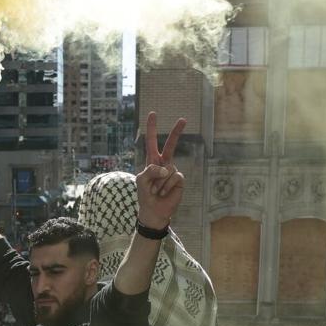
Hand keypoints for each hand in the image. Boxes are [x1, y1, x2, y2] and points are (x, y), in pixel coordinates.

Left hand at [136, 111, 186, 229]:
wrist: (154, 211)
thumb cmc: (145, 195)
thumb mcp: (141, 180)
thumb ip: (150, 171)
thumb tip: (166, 168)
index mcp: (152, 161)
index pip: (151, 142)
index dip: (151, 128)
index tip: (153, 114)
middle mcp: (164, 164)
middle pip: (170, 145)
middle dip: (176, 132)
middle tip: (183, 119)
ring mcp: (172, 171)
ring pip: (167, 169)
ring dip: (159, 182)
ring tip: (156, 191)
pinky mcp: (179, 180)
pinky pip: (173, 177)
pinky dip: (166, 186)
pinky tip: (164, 193)